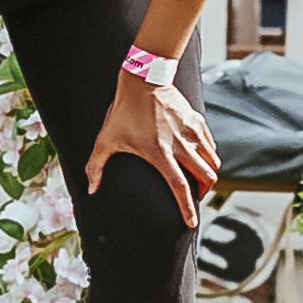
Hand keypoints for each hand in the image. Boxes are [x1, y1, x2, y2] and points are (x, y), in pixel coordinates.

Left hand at [85, 65, 220, 223]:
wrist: (143, 79)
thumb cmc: (123, 111)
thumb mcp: (106, 139)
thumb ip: (96, 166)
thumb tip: (90, 190)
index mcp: (160, 153)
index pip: (180, 187)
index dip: (187, 208)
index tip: (192, 223)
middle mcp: (180, 145)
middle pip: (206, 177)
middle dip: (203, 192)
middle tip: (195, 197)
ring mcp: (191, 132)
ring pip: (212, 161)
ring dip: (207, 173)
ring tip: (197, 178)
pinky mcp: (197, 121)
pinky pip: (211, 145)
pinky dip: (208, 155)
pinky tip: (198, 157)